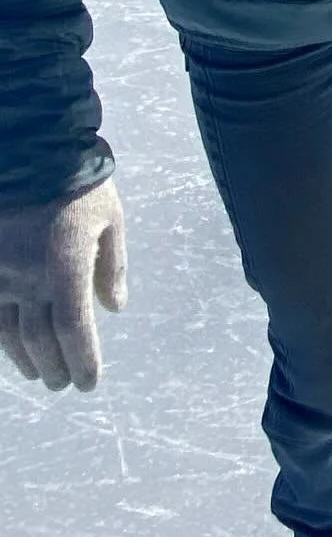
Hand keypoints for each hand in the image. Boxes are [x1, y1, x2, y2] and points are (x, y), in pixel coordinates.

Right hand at [0, 178, 126, 390]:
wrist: (30, 153)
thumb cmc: (79, 184)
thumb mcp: (110, 219)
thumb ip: (112, 266)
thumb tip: (115, 308)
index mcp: (65, 267)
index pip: (73, 330)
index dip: (81, 361)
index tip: (90, 382)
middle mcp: (29, 278)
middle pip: (41, 340)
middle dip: (57, 366)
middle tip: (66, 382)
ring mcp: (2, 275)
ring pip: (10, 333)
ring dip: (27, 359)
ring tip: (41, 373)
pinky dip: (2, 338)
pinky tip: (11, 349)